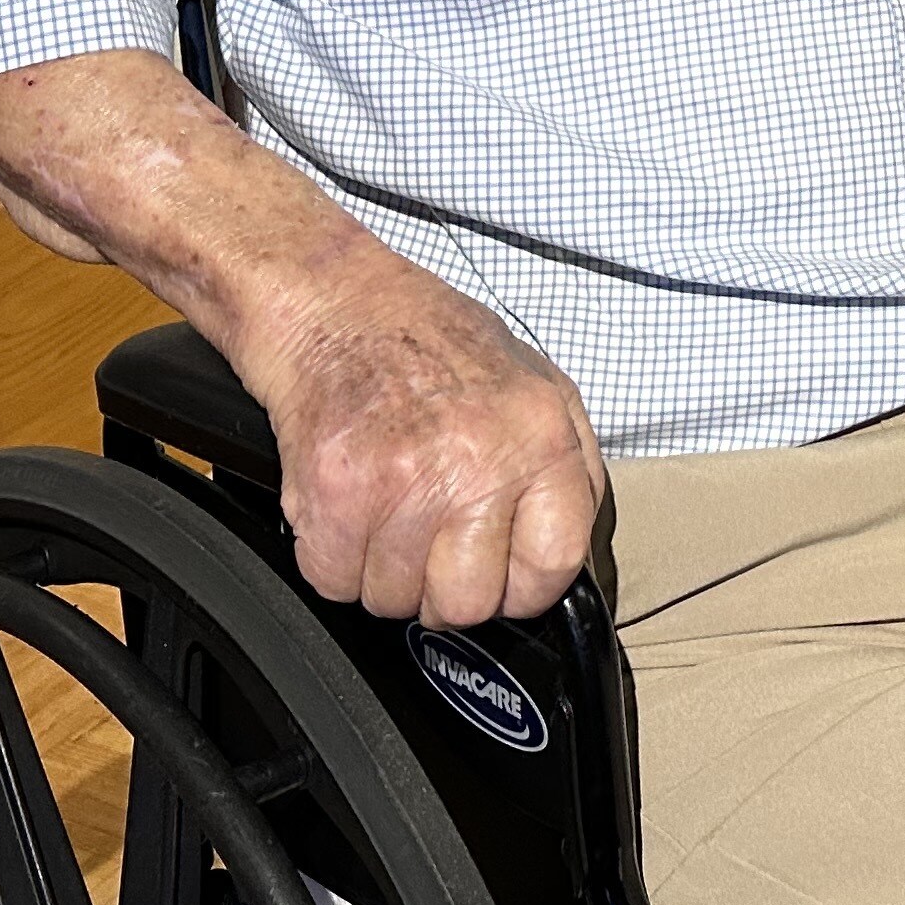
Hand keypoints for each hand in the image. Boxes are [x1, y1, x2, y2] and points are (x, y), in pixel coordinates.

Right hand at [241, 248, 607, 625]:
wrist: (337, 303)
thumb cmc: (432, 340)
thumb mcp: (537, 383)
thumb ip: (568, 465)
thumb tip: (572, 551)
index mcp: (539, 436)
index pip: (553, 564)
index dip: (523, 586)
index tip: (501, 577)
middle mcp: (476, 461)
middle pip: (466, 601)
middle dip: (443, 587)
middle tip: (429, 542)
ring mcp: (402, 481)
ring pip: (392, 598)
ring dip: (383, 569)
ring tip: (384, 507)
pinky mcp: (334, 492)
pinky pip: (334, 578)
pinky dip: (332, 556)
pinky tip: (347, 507)